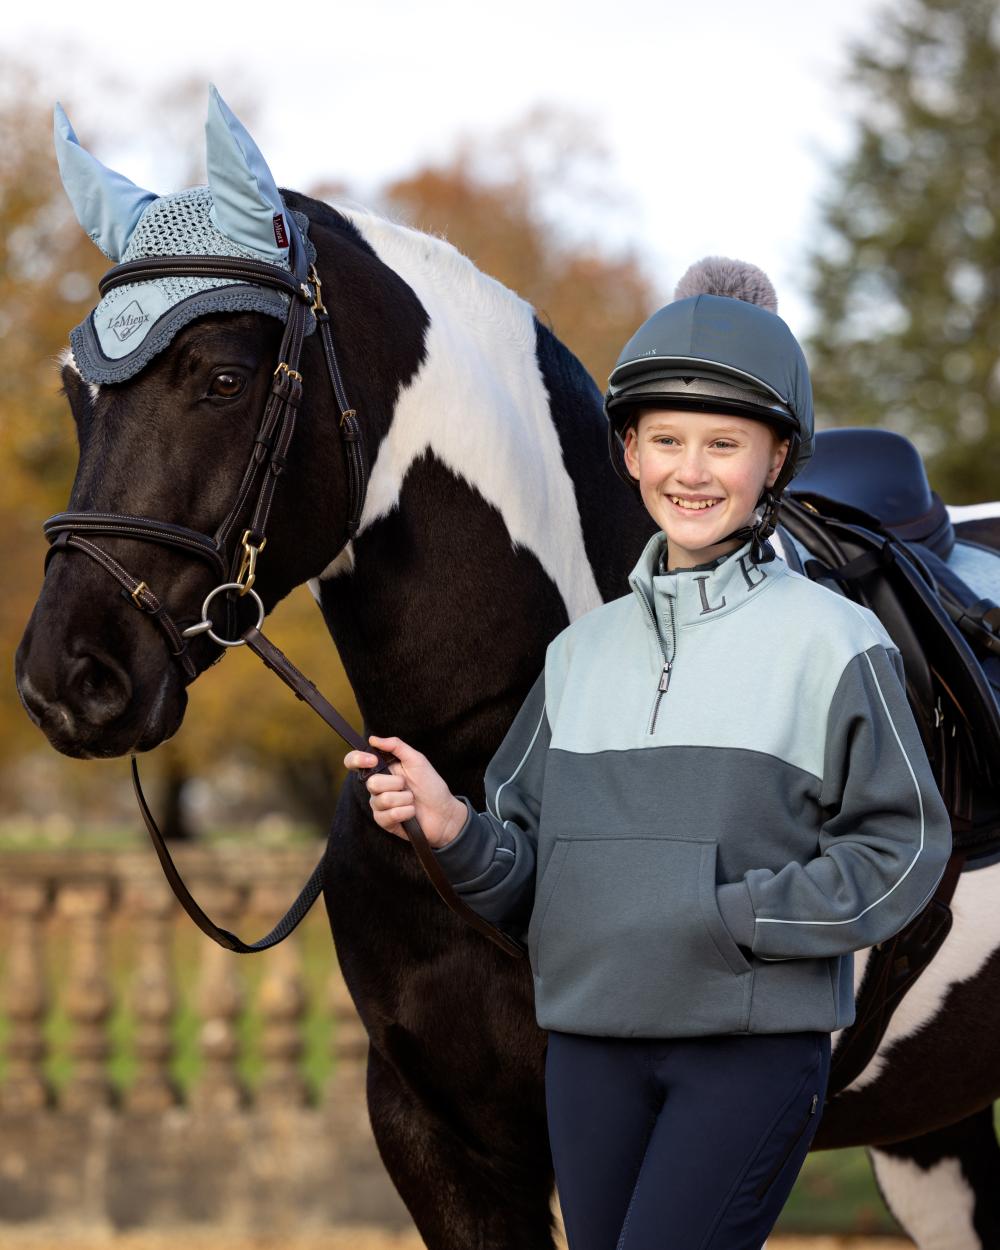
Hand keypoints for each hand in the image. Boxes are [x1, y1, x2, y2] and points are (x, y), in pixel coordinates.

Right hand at [343, 735, 468, 847]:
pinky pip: (388, 815)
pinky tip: (412, 812)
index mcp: (382, 769)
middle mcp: (377, 787)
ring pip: (382, 800)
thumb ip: (396, 746)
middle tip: (407, 785)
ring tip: (412, 800)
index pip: (355, 761)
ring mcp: (379, 805)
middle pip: (371, 783)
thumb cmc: (430, 785)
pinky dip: (406, 812)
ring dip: (404, 799)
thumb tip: (373, 739)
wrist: (444, 812)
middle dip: (396, 783)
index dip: (357, 759)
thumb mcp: (417, 760)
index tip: (373, 760)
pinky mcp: (384, 821)